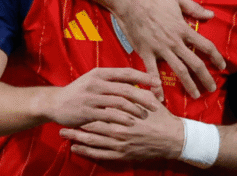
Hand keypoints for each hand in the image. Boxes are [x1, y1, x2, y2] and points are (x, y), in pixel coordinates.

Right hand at [49, 68, 160, 128]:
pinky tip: (130, 123)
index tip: (157, 83)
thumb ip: (113, 80)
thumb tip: (136, 81)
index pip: (127, 72)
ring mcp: (91, 97)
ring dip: (134, 109)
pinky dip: (122, 119)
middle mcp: (96, 83)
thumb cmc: (80, 91)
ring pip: (119, 102)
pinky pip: (109, 115)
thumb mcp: (94, 80)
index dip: (144, 77)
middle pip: (126, 88)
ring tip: (144, 115)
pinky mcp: (87, 111)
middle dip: (143, 96)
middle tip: (156, 104)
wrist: (55, 103)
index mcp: (100, 73)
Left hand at [59, 96, 183, 160]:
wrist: (173, 139)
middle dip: (75, 123)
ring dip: (76, 137)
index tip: (74, 106)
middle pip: (91, 125)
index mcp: (124, 113)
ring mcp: (119, 143)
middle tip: (62, 121)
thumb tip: (124, 82)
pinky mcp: (122, 155)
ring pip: (92, 140)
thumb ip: (135, 91)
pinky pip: (100, 154)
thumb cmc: (162, 118)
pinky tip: (77, 148)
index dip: (85, 108)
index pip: (99, 109)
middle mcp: (119, 128)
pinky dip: (87, 151)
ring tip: (63, 134)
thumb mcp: (149, 100)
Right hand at [112, 0, 224, 100]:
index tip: (222, 65)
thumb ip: (195, 7)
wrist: (129, 1)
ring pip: (178, 70)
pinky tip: (160, 98)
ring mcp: (160, 49)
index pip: (205, 46)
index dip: (216, 57)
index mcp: (183, 29)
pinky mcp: (146, 53)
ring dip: (189, 84)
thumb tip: (211, 14)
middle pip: (195, 63)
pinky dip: (156, 86)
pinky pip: (152, 72)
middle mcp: (175, 42)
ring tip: (196, 95)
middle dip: (206, 77)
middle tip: (212, 88)